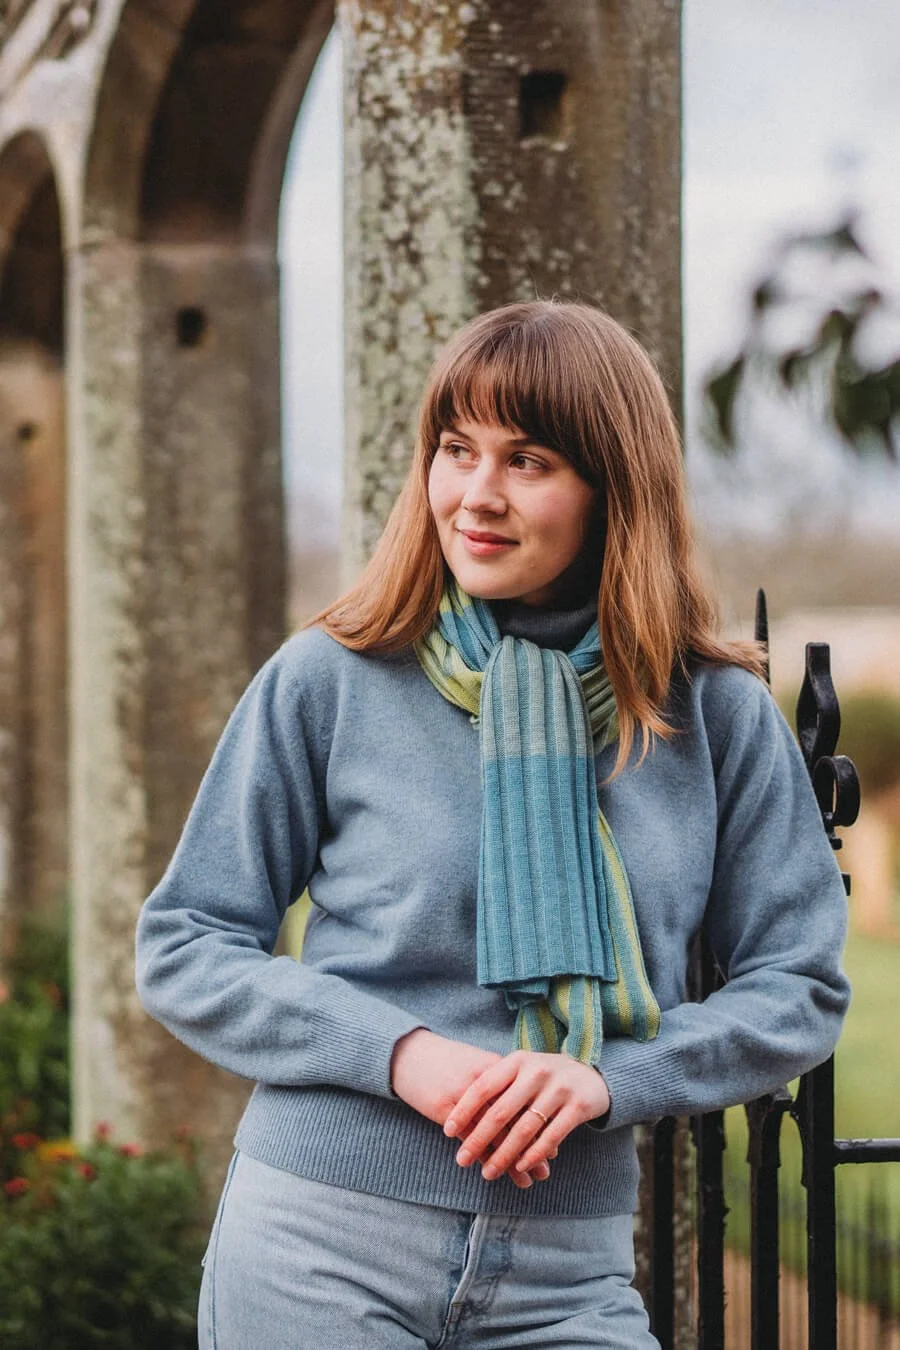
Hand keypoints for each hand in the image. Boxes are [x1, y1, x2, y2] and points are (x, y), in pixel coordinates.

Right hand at [390, 1029, 551, 1187]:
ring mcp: (465, 1096)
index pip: (526, 1101)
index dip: (541, 1125)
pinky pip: (469, 1138)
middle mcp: (485, 1082)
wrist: (409, 1053)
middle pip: (515, 1120)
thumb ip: (501, 1081)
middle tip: (546, 1170)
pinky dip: (484, 1157)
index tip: (554, 1146)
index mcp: (496, 1067)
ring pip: (496, 1134)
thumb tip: (527, 1103)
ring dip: (512, 1161)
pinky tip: (493, 1172)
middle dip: (532, 1148)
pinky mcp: (445, 1109)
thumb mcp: (477, 1062)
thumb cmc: (446, 1060)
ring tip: (526, 1181)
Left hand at [442, 1050, 609, 1180]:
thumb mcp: (521, 1072)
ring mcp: (559, 1088)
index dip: (464, 1109)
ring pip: (525, 1129)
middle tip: (461, 1160)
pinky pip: (551, 1136)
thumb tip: (460, 1118)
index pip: (484, 1086)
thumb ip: (497, 1087)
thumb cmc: (544, 1077)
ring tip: (488, 1172)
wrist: (591, 1074)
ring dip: (504, 1155)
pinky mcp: (578, 1106)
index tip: (447, 1131)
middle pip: (501, 1111)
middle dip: (478, 1139)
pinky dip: (533, 1155)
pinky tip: (520, 1168)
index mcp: (517, 1061)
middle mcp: (537, 1072)